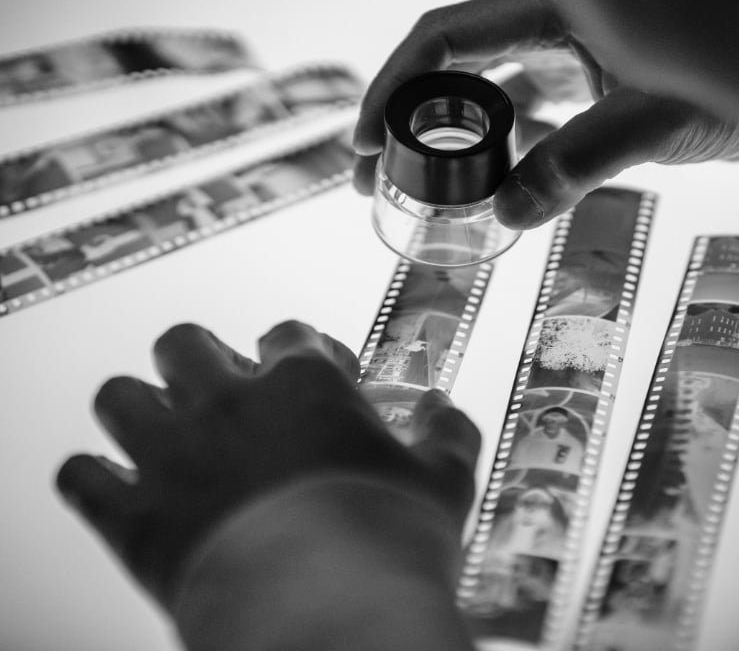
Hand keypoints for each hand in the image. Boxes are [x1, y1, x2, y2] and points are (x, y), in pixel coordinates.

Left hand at [55, 320, 480, 608]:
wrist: (328, 612)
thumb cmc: (389, 542)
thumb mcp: (445, 482)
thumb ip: (448, 434)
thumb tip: (446, 410)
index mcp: (304, 384)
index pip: (288, 334)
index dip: (301, 350)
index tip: (315, 373)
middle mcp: (228, 403)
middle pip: (185, 344)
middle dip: (201, 361)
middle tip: (225, 392)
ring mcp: (172, 455)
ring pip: (120, 396)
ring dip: (140, 409)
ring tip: (165, 432)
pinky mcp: (133, 516)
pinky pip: (82, 477)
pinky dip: (96, 479)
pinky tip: (121, 489)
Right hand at [353, 0, 738, 229]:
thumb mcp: (655, 121)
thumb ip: (581, 161)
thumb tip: (504, 213)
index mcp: (558, 10)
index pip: (448, 36)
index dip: (394, 83)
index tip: (364, 139)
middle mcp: (556, 28)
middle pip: (453, 67)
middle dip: (405, 120)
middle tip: (370, 180)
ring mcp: (572, 61)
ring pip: (487, 98)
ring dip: (449, 143)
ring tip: (416, 195)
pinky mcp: (591, 93)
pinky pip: (528, 123)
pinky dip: (501, 156)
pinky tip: (488, 193)